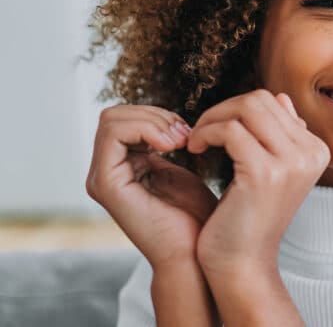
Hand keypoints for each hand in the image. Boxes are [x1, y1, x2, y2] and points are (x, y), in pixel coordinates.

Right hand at [85, 105, 217, 271]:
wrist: (195, 253)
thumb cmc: (193, 217)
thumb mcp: (178, 170)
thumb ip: (163, 144)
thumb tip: (165, 119)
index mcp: (120, 167)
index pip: (124, 118)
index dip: (157, 115)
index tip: (187, 133)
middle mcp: (104, 172)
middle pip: (114, 114)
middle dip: (155, 115)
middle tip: (185, 135)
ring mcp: (101, 178)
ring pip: (112, 119)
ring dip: (154, 121)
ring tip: (181, 141)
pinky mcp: (106, 184)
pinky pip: (114, 134)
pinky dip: (146, 129)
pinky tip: (173, 146)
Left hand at [186, 89, 330, 274]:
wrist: (243, 263)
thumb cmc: (248, 216)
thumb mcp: (270, 170)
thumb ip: (279, 135)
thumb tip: (280, 97)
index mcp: (316, 150)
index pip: (272, 101)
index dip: (236, 110)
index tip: (215, 130)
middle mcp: (311, 152)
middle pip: (259, 99)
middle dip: (222, 110)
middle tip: (201, 132)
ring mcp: (292, 162)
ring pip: (246, 108)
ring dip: (212, 119)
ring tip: (197, 141)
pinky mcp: (265, 172)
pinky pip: (230, 130)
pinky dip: (206, 134)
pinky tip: (195, 151)